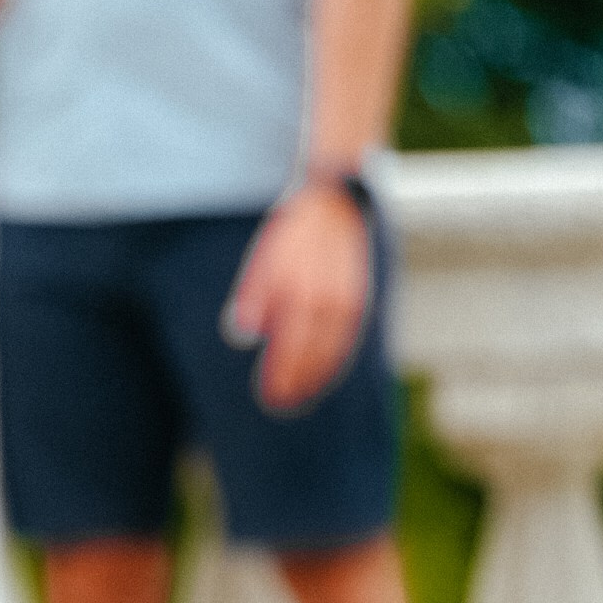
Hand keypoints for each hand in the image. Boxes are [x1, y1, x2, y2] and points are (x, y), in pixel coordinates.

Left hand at [223, 182, 372, 410]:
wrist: (335, 199)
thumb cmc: (293, 232)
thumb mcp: (265, 257)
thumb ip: (254, 295)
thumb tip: (243, 334)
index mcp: (303, 285)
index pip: (292, 339)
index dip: (282, 370)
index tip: (270, 394)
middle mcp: (329, 294)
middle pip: (313, 348)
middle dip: (298, 378)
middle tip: (281, 403)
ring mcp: (349, 295)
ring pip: (335, 345)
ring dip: (319, 373)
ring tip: (302, 395)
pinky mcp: (360, 294)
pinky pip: (349, 333)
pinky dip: (337, 356)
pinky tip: (325, 370)